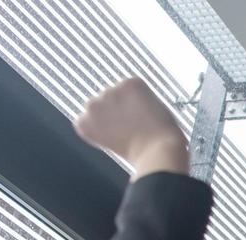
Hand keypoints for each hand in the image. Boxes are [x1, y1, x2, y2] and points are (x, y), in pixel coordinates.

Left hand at [73, 78, 187, 178]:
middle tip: (131, 129)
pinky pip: (82, 126)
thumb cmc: (163, 134)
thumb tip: (122, 108)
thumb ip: (135, 100)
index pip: (122, 93)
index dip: (129, 108)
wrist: (158, 152)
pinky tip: (110, 140)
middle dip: (113, 113)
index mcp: (130, 82)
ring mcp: (95, 105)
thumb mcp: (154, 105)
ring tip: (122, 135)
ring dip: (102, 122)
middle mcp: (110, 89)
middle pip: (106, 100)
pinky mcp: (85, 122)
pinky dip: (92, 134)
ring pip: (94, 112)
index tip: (139, 118)